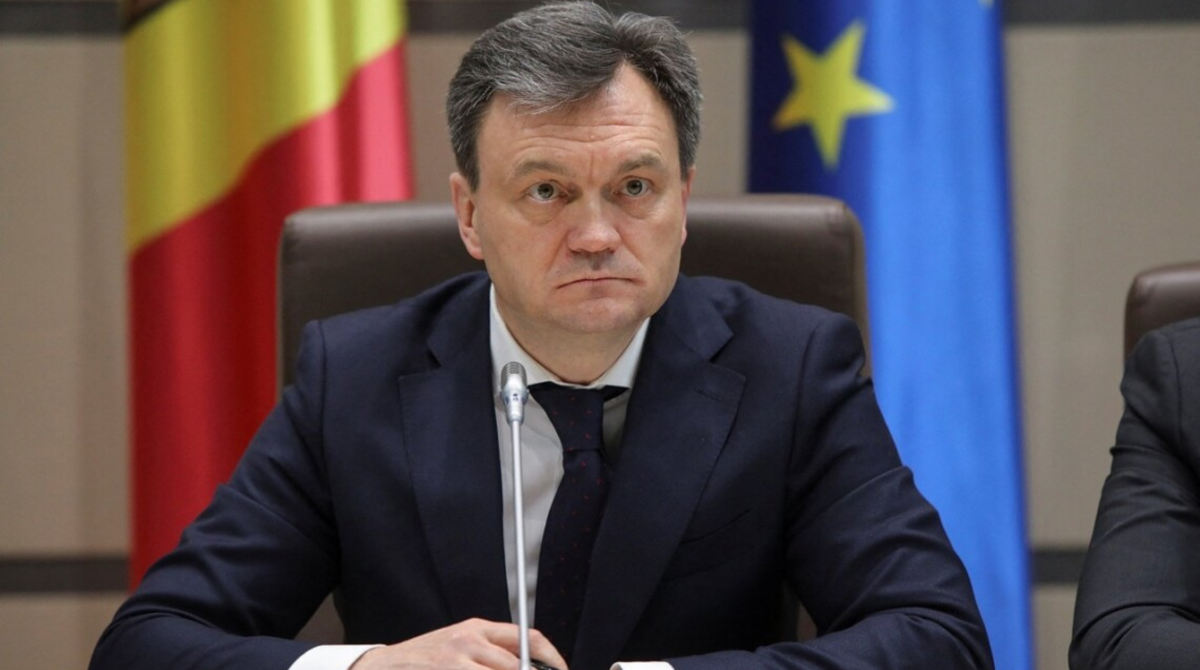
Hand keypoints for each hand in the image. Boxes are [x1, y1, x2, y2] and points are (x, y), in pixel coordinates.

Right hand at [349, 618, 567, 669]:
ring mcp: (456, 660)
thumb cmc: (430, 656)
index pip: (528, 637)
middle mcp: (469, 640)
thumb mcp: (463, 643)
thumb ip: (495, 651)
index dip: (552, 658)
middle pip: (517, 664)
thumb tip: (534, 663)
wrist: (388, 665)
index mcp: (479, 628)